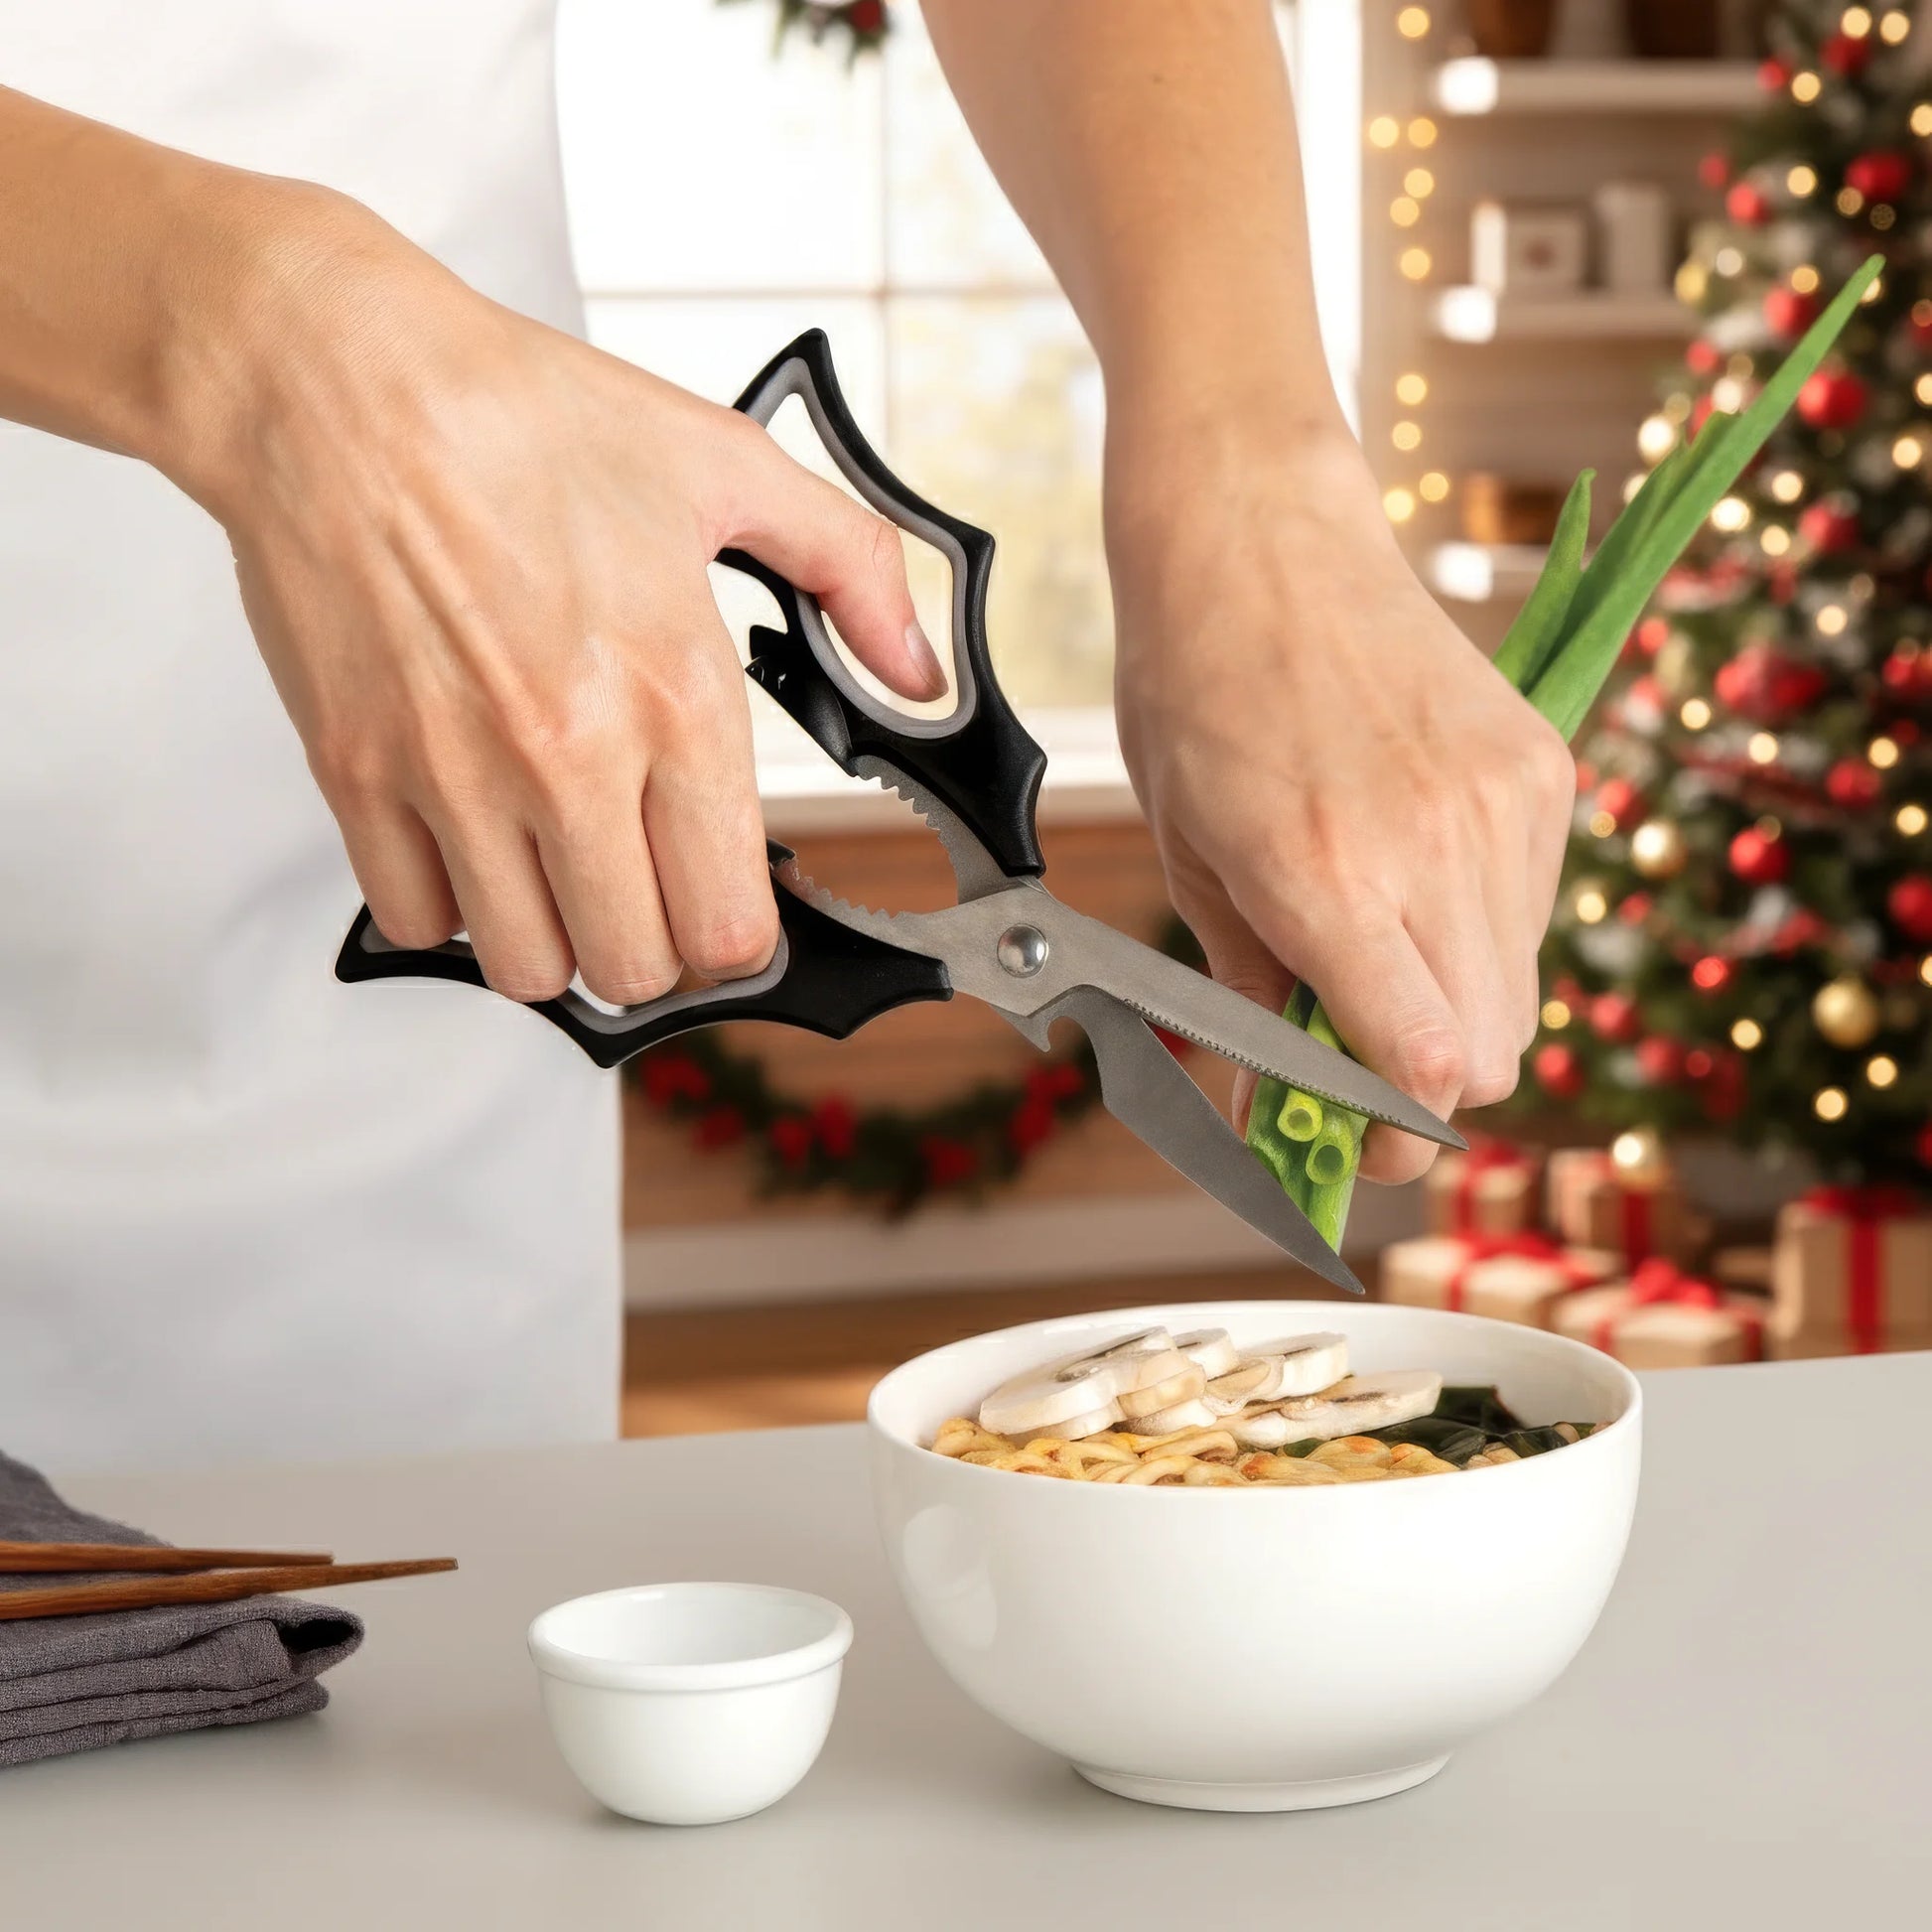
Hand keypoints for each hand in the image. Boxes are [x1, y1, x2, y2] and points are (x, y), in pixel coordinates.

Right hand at [179, 187, 940, 1004]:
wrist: (337, 380)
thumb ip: (852, 569)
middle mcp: (570, 758)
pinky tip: (470, 841)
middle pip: (635, 968)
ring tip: (557, 871)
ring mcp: (457, 778)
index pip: (730, 925)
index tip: (723, 900)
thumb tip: (917, 670)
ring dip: (554, 940)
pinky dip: (447, 905)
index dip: (738, 934)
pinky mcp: (359, 775)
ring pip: (527, 969)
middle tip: (642, 887)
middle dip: (653, 946)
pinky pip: (415, 920)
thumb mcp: (729, 466)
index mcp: (676, 697)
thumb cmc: (521, 416)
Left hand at [1107, 421, 1574, 1181]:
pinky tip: (1409, 870)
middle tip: (1351, 1058)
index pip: (1428, 1071)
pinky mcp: (1543, 769)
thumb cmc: (1195, 696)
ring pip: (1519, 989)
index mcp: (1330, 878)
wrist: (1259, 540)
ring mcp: (1505, 805)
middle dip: (1424, 1086)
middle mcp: (1437, 848)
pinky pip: (1533, 909)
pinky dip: (1479, 927)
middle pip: (1492, 1056)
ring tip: (1370, 940)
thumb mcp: (1191, 864)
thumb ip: (1246, 1000)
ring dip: (1452, 1003)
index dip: (1391, 1131)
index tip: (1348, 1137)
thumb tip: (1267, 1111)